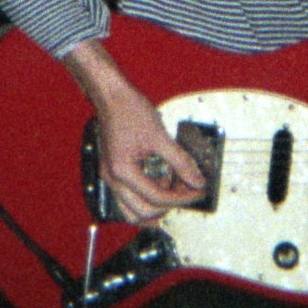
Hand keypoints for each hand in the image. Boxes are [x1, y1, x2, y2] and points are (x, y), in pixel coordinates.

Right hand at [63, 42, 207, 223]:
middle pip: (142, 212)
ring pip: (131, 211)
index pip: (157, 197)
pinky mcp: (113, 172)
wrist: (110, 94)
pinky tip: (159, 184)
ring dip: (154, 208)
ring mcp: (110, 177)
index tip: (197, 190)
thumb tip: (196, 180)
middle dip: (168, 206)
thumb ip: (180, 161)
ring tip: (173, 194)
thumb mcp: (160, 136)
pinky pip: (128, 198)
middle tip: (187, 193)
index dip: (182, 197)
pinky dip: (145, 198)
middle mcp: (113, 179)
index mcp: (123, 172)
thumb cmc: (128, 109)